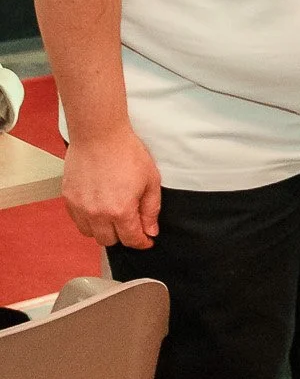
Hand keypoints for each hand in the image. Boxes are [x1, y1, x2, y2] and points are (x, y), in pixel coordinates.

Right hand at [62, 126, 161, 249]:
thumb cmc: (127, 153)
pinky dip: (88, 220)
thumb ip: (151, 209)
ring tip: (113, 215)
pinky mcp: (68, 199)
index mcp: (121, 210)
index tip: (146, 240)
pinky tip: (98, 208)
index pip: (131, 239)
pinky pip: (77, 220)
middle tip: (131, 224)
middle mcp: (97, 214)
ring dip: (103, 230)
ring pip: (90, 233)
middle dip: (123, 236)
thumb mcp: (151, 181)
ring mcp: (80, 207)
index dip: (142, 242)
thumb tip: (151, 231)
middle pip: (109, 241)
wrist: (99, 135)